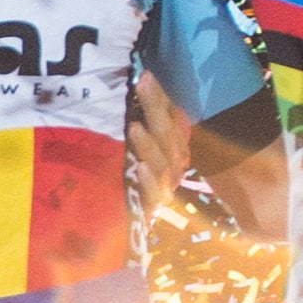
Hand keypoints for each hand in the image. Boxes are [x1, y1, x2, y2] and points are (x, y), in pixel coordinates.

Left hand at [127, 77, 195, 215]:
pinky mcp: (152, 208)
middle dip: (155, 109)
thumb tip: (136, 86)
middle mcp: (173, 165)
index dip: (160, 98)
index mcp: (173, 147)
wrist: (128, 226)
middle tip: (142, 85)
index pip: (170, 118)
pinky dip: (147, 181)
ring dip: (149, 145)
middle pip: (167, 135)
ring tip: (135, 127)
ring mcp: (164, 186)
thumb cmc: (131, 179)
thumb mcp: (137, 147)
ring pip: (162, 163)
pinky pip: (153, 194)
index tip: (145, 76)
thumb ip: (142, 123)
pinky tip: (139, 168)